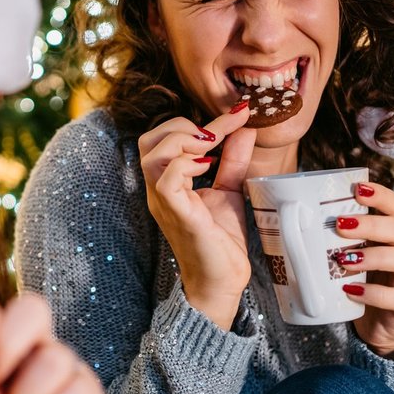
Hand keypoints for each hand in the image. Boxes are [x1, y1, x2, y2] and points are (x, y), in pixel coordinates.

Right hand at [137, 104, 257, 328]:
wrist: (221, 281)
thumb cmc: (220, 240)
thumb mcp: (230, 190)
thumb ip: (233, 159)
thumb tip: (245, 129)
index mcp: (167, 182)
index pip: (164, 138)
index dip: (197, 120)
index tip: (238, 112)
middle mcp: (159, 189)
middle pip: (148, 140)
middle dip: (181, 126)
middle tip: (214, 135)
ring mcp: (164, 202)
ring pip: (153, 155)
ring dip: (185, 142)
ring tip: (211, 149)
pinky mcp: (177, 214)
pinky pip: (167, 179)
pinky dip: (187, 165)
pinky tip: (209, 168)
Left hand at [335, 182, 393, 358]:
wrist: (378, 324)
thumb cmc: (359, 283)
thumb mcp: (347, 257)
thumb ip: (333, 240)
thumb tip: (290, 218)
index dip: (380, 196)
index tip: (357, 189)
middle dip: (370, 225)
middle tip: (340, 226)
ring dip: (372, 257)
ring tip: (344, 260)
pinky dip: (374, 294)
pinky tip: (352, 291)